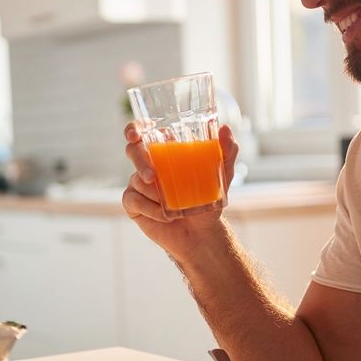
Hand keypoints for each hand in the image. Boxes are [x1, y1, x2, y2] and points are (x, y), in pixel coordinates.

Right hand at [121, 121, 238, 259]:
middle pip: (133, 151)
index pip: (142, 131)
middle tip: (152, 177)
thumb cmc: (209, 199)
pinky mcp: (133, 202)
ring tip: (176, 206)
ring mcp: (138, 182)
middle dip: (140, 161)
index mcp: (165, 149)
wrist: (201, 232)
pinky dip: (151, 210)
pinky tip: (165, 216)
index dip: (133, 129)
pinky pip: (134, 200)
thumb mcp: (223, 174)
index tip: (134, 136)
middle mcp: (148, 163)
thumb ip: (227, 151)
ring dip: (157, 195)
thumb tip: (225, 129)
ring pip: (138, 180)